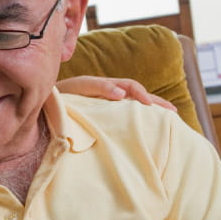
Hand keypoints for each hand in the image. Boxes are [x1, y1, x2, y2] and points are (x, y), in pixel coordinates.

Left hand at [56, 76, 176, 111]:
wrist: (47, 104)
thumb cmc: (62, 94)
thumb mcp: (78, 87)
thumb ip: (99, 87)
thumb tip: (122, 94)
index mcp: (107, 85)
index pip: (131, 86)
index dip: (142, 94)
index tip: (149, 105)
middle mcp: (111, 95)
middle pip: (139, 97)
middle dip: (157, 104)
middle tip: (173, 114)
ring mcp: (109, 107)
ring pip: (135, 109)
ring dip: (151, 113)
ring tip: (167, 123)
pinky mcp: (105, 120)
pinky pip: (125, 120)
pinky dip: (139, 123)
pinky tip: (147, 133)